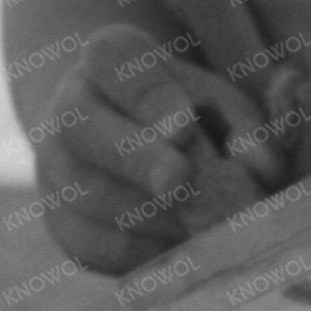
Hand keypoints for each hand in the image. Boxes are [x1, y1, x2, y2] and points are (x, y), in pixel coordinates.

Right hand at [25, 24, 287, 273]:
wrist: (142, 150)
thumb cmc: (197, 120)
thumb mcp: (226, 109)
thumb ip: (245, 129)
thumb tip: (256, 164)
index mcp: (108, 58)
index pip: (113, 60)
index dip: (146, 95)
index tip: (184, 127)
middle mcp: (68, 105)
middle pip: (80, 126)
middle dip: (135, 158)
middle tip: (180, 183)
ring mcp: (53, 167)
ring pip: (86, 193)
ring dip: (149, 214)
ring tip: (203, 223)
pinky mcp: (61, 224)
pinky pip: (91, 244)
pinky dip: (140, 251)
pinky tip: (180, 246)